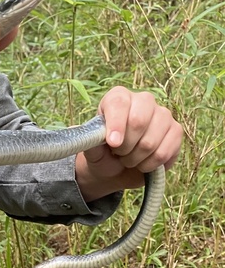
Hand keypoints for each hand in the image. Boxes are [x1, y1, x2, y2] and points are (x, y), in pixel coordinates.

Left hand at [74, 87, 181, 202]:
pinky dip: (149, 165)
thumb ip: (92, 141)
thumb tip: (108, 138)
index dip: (116, 125)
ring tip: (128, 158)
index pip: (119, 103)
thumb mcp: (91, 149)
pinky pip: (164, 153)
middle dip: (125, 146)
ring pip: (150, 142)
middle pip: (139, 121)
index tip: (113, 143)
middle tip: (118, 153)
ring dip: (135, 159)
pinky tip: (142, 163)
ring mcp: (163, 115)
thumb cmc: (103, 154)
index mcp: (119, 97)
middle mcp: (144, 100)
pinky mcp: (176, 132)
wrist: (117, 169)